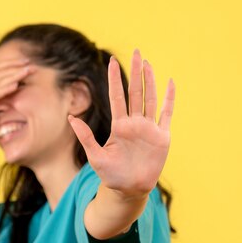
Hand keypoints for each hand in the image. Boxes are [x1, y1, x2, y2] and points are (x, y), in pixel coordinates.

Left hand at [67, 49, 175, 197]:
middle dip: (136, 72)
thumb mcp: (96, 156)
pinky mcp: (162, 137)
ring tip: (148, 62)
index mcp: (119, 126)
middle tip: (137, 52)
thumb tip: (70, 117)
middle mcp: (134, 124)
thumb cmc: (111, 175)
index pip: (117, 96)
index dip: (115, 79)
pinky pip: (166, 114)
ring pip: (150, 99)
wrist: (128, 190)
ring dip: (151, 81)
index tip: (112, 61)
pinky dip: (169, 99)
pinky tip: (171, 83)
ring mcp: (149, 129)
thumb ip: (85, 136)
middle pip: (136, 92)